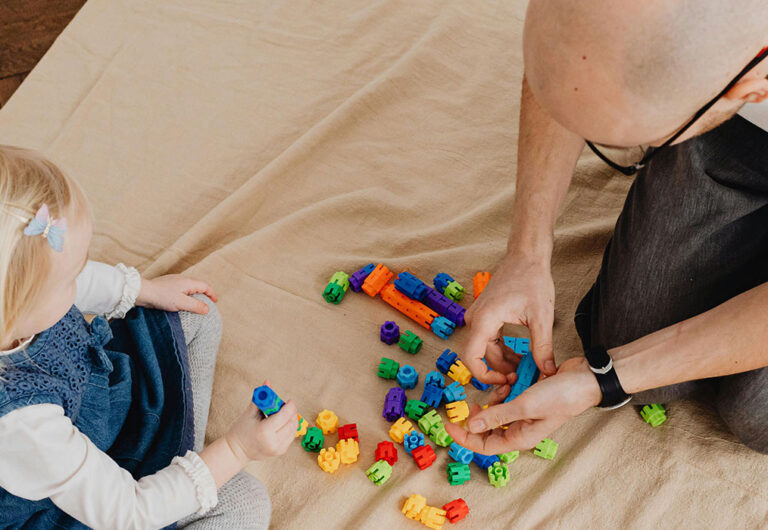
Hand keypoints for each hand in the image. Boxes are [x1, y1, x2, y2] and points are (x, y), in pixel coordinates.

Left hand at [136, 274, 217, 313]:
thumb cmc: (162, 297)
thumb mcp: (181, 303)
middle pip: (197, 285)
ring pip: (188, 287)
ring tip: (194, 304)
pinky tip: (180, 301)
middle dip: (204, 294)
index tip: (215, 302)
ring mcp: (174, 281)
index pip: (205, 286)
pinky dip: (185, 295)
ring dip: (194, 294)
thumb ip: (196, 306)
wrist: (143, 292)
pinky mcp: (166, 285)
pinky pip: (180, 289)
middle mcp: (182, 279)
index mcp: (188, 282)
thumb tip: (207, 309)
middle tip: (206, 303)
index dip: (212, 294)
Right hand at [224, 383, 297, 464]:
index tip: (289, 400)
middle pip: (291, 422)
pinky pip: (291, 436)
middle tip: (285, 405)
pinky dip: (289, 427)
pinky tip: (282, 423)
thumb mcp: (249, 413)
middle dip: (291, 411)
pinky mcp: (280, 451)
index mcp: (264, 431)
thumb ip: (261, 398)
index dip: (289, 406)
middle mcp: (273, 442)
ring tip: (282, 414)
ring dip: (291, 419)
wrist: (236, 451)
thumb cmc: (240, 431)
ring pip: (293, 429)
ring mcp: (277, 449)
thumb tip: (267, 382)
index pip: (284, 415)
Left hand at [444, 357, 600, 453]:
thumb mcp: (525, 405)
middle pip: (487, 426)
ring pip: (497, 408)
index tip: (448, 424)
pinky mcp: (528, 397)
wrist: (585, 378)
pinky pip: (508, 395)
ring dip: (495, 396)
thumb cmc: (562, 395)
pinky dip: (506, 386)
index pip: (484, 445)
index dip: (464, 437)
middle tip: (471, 400)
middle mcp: (520, 427)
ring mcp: (524, 412)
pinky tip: (513, 377)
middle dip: (479, 413)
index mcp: (520, 437)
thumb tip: (471, 427)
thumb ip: (497, 415)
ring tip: (504, 384)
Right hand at [463, 252, 555, 383]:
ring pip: (485, 349)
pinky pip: (488, 340)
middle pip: (480, 356)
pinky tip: (520, 354)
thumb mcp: (541, 317)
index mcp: (484, 320)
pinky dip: (502, 350)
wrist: (526, 256)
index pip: (471, 358)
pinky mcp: (484, 315)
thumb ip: (542, 347)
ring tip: (526, 366)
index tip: (505, 381)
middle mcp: (475, 319)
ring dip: (502, 361)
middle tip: (523, 377)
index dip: (484, 376)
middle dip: (500, 370)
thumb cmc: (531, 278)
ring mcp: (478, 316)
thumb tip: (547, 371)